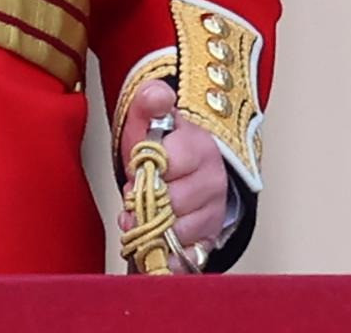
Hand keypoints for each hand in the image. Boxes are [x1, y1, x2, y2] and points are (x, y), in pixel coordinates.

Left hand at [118, 79, 227, 268]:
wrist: (181, 163)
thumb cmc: (161, 142)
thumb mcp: (148, 117)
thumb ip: (149, 101)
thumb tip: (156, 95)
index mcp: (200, 146)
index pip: (169, 163)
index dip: (144, 168)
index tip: (134, 167)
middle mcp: (214, 180)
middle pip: (173, 202)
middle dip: (147, 200)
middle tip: (134, 194)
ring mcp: (215, 211)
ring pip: (180, 231)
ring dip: (154, 227)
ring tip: (143, 213)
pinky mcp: (211, 237)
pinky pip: (191, 256)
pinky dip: (170, 254)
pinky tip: (156, 242)